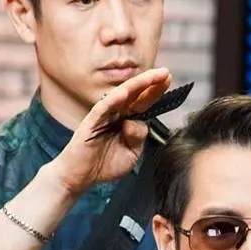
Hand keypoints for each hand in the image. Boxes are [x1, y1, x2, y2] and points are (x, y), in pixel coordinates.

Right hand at [50, 67, 172, 196]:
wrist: (81, 176)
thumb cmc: (104, 165)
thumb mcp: (131, 155)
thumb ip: (138, 139)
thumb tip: (137, 123)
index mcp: (127, 121)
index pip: (143, 103)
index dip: (155, 91)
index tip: (169, 80)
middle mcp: (116, 114)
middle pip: (136, 94)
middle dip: (150, 82)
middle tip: (165, 73)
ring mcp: (104, 116)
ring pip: (121, 96)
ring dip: (136, 85)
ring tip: (151, 77)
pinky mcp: (91, 122)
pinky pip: (102, 109)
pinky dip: (113, 100)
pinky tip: (124, 93)